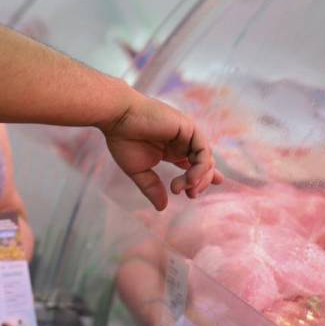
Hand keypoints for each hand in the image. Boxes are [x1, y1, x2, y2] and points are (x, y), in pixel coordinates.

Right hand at [102, 93, 222, 210]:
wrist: (118, 117)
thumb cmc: (123, 139)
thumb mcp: (138, 170)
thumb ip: (152, 187)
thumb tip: (162, 208)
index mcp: (171, 149)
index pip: (193, 164)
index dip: (200, 178)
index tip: (194, 193)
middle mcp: (182, 141)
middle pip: (203, 165)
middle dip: (200, 183)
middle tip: (189, 195)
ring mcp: (186, 134)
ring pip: (206, 159)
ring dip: (199, 178)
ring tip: (185, 188)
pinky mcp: (188, 128)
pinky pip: (203, 151)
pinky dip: (200, 167)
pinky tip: (190, 178)